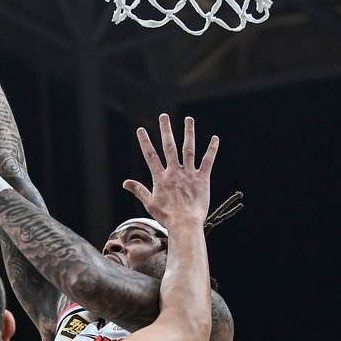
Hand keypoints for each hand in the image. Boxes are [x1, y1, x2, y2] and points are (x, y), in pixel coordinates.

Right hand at [122, 114, 217, 228]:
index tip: (141, 129)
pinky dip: (211, 150)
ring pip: (188, 149)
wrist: (185, 223)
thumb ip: (138, 190)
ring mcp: (189, 174)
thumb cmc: (167, 216)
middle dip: (166, 130)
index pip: (150, 156)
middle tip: (163, 116)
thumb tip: (125, 182)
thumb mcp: (149, 204)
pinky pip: (207, 161)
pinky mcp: (202, 179)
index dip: (145, 142)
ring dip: (188, 133)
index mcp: (160, 178)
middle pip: (169, 147)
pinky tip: (215, 138)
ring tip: (188, 119)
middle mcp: (174, 172)